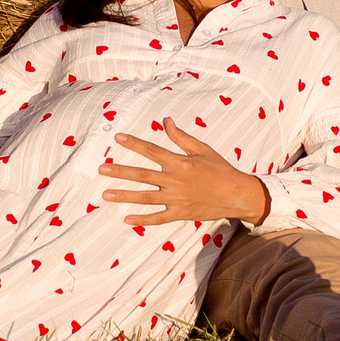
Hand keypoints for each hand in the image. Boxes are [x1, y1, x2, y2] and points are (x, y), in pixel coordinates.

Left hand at [104, 123, 270, 225]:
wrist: (236, 194)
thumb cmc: (220, 169)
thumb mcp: (202, 149)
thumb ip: (181, 137)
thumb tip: (166, 121)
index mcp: (180, 162)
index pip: (152, 151)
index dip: (134, 143)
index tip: (117, 138)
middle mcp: (175, 180)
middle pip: (143, 175)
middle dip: (121, 171)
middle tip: (102, 168)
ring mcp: (176, 198)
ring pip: (146, 197)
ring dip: (125, 195)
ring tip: (106, 194)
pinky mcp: (180, 213)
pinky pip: (159, 218)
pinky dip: (143, 219)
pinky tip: (127, 219)